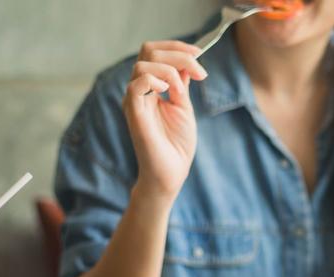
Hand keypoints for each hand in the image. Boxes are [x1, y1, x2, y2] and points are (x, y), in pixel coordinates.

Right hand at [123, 40, 207, 201]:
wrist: (171, 172)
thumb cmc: (177, 145)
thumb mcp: (184, 107)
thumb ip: (181, 83)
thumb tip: (187, 61)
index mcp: (150, 87)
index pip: (154, 52)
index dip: (177, 48)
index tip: (200, 54)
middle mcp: (139, 90)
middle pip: (148, 51)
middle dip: (178, 53)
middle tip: (199, 71)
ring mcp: (134, 100)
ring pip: (143, 64)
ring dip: (170, 69)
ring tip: (182, 89)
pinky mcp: (133, 113)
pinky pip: (136, 85)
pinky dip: (155, 80)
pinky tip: (169, 92)